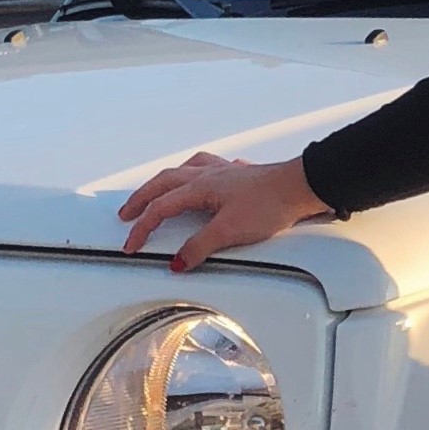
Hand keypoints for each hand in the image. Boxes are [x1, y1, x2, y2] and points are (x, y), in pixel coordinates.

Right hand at [116, 150, 331, 269]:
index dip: (142, 228)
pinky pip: (208, 168)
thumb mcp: (229, 231)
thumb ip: (200, 247)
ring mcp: (224, 172)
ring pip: (184, 171)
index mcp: (199, 187)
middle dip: (142, 198)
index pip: (160, 208)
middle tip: (127, 213)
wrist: (301, 186)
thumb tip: (178, 261)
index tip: (131, 244)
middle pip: (164, 182)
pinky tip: (203, 177)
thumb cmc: (270, 203)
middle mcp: (208, 174)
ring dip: (165, 182)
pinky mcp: (241, 175)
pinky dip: (196, 173)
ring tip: (157, 190)